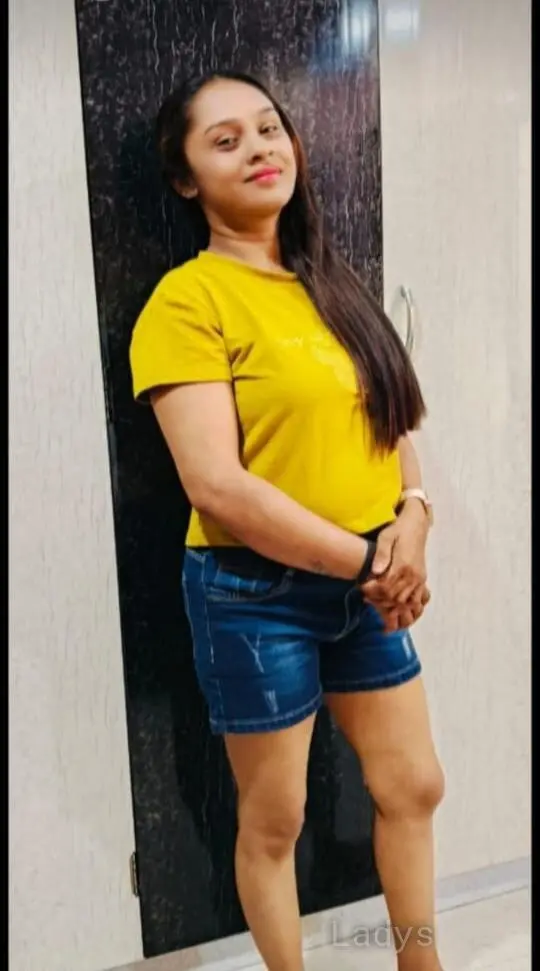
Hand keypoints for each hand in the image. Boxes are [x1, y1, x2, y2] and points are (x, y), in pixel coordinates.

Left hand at [361, 501, 430, 629]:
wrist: (416, 525)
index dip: (372, 591)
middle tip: (366, 594)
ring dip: (389, 602)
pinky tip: (391, 599)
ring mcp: (419, 578)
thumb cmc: (398, 529)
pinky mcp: (422, 579)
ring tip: (377, 597)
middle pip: (394, 597)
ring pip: (404, 601)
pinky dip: (403, 603)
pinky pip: (415, 599)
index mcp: (403, 564)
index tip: (362, 587)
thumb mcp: (386, 536)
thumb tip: (375, 571)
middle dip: (378, 598)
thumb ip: (381, 554)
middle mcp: (413, 574)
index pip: (386, 587)